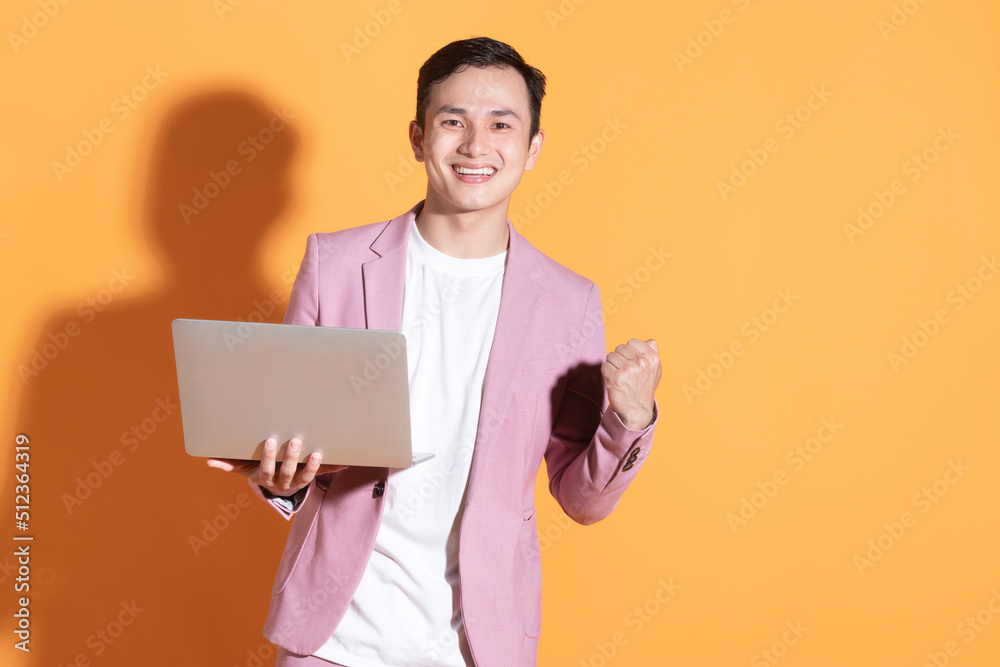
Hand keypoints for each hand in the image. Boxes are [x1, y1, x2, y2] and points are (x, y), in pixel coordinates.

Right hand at [206, 437, 347, 496]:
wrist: (278, 486)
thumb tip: (208, 462)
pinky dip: (336, 468)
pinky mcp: (313, 476)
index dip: (269, 458)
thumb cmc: (261, 470)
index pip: (267, 469)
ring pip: (306, 476)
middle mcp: (284, 482)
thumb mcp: (245, 468)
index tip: (271, 441)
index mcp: (267, 477)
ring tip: (318, 453)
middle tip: (295, 440)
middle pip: (288, 472)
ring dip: (312, 466)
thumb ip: (229, 465)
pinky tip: (347, 461)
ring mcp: (299, 480)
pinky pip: (325, 474)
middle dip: (292, 458)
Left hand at [601, 338, 661, 429]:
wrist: (637, 410)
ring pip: (610, 356)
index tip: (631, 362)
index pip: (632, 342)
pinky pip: (604, 366)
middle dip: (619, 358)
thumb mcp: (655, 370)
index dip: (628, 352)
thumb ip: (653, 353)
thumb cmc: (644, 388)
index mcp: (652, 358)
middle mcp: (642, 362)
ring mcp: (628, 370)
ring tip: (620, 376)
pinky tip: (614, 381)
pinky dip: (606, 373)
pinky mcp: (616, 378)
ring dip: (612, 365)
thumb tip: (649, 341)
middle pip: (619, 348)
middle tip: (624, 371)